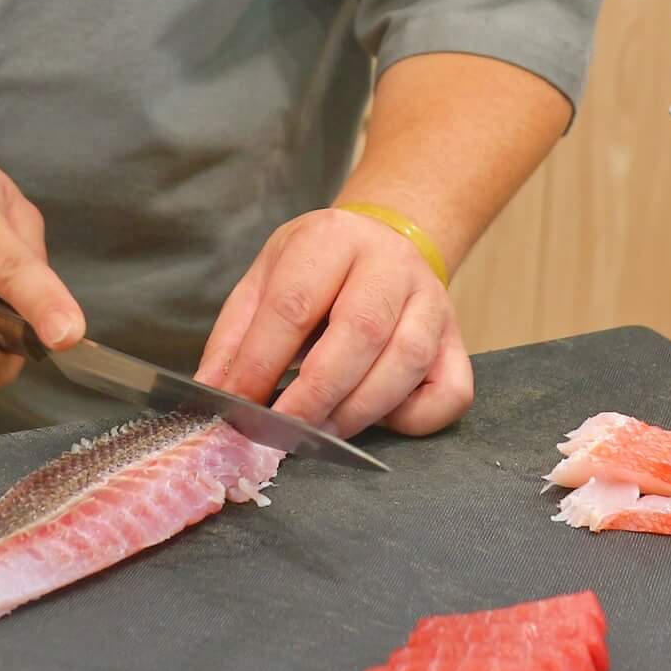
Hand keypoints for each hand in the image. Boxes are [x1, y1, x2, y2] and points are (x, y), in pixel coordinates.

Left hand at [194, 209, 473, 437]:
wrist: (384, 243)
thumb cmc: (318, 270)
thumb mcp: (266, 280)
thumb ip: (237, 336)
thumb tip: (212, 391)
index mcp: (331, 238)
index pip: (294, 305)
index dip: (262, 362)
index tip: (237, 405)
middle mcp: (390, 263)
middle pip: (359, 332)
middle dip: (315, 394)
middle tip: (284, 431)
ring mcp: (432, 301)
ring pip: (406, 362)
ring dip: (359, 410)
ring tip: (322, 432)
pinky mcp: (457, 340)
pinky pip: (450, 391)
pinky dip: (415, 419)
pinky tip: (379, 419)